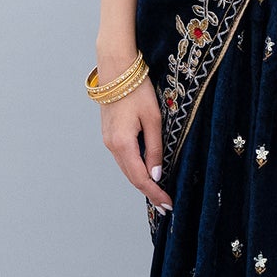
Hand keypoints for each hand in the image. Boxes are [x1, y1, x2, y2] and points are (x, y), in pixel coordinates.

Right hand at [99, 75, 171, 212]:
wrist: (116, 70)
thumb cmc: (138, 91)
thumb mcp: (153, 120)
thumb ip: (155, 149)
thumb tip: (156, 175)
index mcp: (123, 143)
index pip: (140, 178)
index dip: (155, 193)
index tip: (168, 205)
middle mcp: (111, 146)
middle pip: (131, 177)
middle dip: (150, 192)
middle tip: (166, 206)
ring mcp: (108, 141)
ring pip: (127, 169)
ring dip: (142, 182)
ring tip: (159, 193)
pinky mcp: (109, 135)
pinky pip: (124, 158)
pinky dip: (135, 169)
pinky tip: (147, 173)